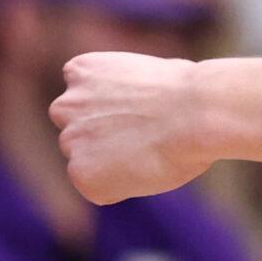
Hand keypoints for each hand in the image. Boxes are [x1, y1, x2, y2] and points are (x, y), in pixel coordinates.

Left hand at [52, 53, 213, 204]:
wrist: (196, 112)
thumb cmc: (187, 91)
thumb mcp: (145, 75)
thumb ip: (123, 95)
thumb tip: (132, 116)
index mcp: (80, 71)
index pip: (85, 100)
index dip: (114, 109)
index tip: (142, 111)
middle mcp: (65, 106)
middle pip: (78, 131)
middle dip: (103, 137)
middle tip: (144, 137)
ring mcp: (70, 141)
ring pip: (86, 161)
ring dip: (108, 162)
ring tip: (149, 152)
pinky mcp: (81, 175)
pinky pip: (99, 189)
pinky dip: (119, 186)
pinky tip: (146, 168)